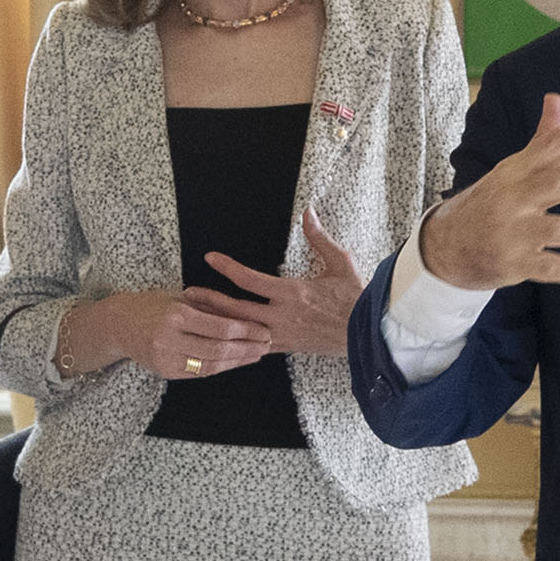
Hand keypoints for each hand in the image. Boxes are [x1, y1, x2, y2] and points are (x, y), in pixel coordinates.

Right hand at [68, 287, 270, 380]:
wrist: (119, 324)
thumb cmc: (153, 305)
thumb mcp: (181, 298)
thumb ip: (211, 307)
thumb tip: (246, 315)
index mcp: (177, 316)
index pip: (221, 328)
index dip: (247, 331)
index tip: (264, 330)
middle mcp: (170, 339)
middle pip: (219, 350)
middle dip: (247, 349)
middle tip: (266, 345)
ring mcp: (166, 359)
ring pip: (211, 365)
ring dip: (237, 362)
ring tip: (255, 355)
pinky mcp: (165, 372)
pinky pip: (199, 373)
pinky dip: (220, 368)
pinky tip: (234, 362)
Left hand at [196, 205, 365, 356]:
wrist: (370, 333)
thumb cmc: (356, 299)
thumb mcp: (340, 263)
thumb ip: (319, 238)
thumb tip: (308, 213)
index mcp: (293, 292)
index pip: (250, 279)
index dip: (227, 267)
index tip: (210, 258)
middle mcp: (283, 316)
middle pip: (236, 309)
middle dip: (210, 300)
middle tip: (188, 294)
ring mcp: (283, 335)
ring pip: (241, 331)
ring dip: (218, 323)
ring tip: (196, 317)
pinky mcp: (287, 347)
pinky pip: (255, 348)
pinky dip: (237, 343)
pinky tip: (222, 339)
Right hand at [415, 92, 559, 291]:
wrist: (446, 246)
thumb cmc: (491, 202)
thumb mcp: (513, 169)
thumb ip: (543, 138)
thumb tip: (557, 98)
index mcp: (517, 170)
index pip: (550, 146)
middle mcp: (515, 198)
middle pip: (556, 183)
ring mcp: (514, 232)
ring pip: (556, 229)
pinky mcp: (515, 264)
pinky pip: (548, 268)